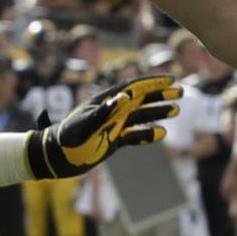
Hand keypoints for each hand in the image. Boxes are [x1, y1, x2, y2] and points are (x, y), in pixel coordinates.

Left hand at [27, 74, 179, 177]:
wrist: (56, 157)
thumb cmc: (67, 139)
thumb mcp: (85, 125)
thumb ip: (104, 111)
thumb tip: (124, 96)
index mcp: (104, 101)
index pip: (133, 87)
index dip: (152, 82)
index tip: (171, 79)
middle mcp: (110, 111)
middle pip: (140, 99)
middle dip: (160, 94)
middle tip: (181, 92)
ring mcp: (112, 125)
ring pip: (140, 116)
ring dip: (158, 112)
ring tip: (177, 110)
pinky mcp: (112, 140)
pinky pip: (134, 135)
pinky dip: (147, 134)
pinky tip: (161, 134)